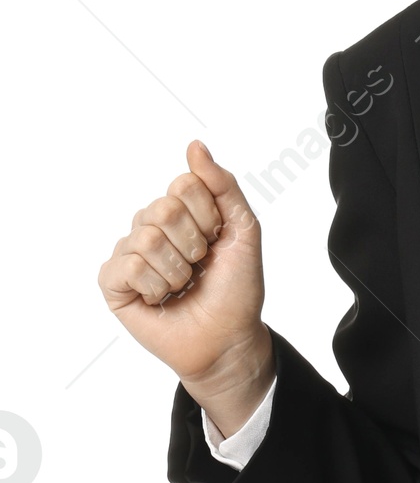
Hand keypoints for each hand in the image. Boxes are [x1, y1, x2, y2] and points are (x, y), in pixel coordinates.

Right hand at [99, 140, 272, 404]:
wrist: (229, 336)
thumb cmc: (237, 286)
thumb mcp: (243, 229)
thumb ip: (223, 185)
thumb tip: (195, 146)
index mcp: (181, 210)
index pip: (185, 184)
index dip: (210, 217)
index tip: (218, 240)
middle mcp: (151, 225)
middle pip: (164, 209)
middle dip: (194, 243)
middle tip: (200, 266)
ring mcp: (129, 252)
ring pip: (147, 238)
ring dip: (178, 269)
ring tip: (183, 284)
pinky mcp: (113, 283)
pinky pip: (127, 266)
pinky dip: (155, 286)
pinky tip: (161, 298)